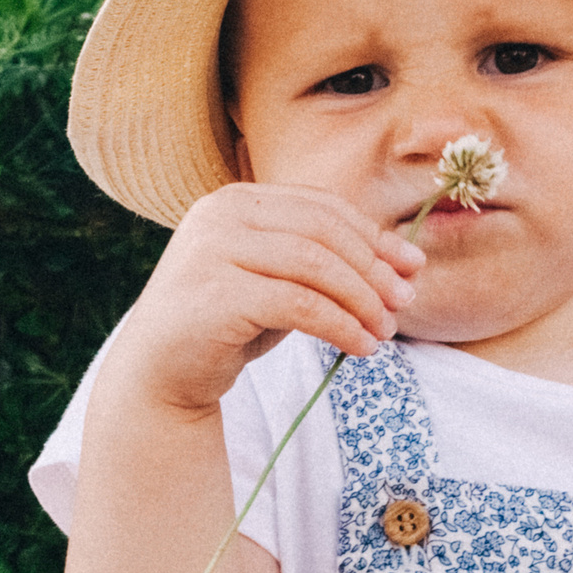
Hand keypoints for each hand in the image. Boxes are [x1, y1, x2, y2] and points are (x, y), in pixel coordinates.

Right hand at [102, 182, 423, 415]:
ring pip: (314, 265)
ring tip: (384, 331)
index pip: (321, 207)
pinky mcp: (216, 295)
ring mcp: (212, 251)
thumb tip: (408, 261)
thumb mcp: (278, 281)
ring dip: (361, 299)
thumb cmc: (227, 324)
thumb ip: (325, 261)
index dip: (373, 236)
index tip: (412, 267)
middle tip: (404, 303)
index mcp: (236, 199)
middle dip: (373, 269)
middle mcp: (220, 214)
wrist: (160, 372)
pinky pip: (298, 304)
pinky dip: (340, 325)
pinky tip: (360, 347)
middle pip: (322, 232)